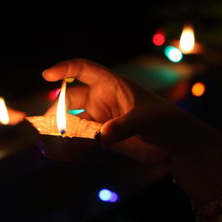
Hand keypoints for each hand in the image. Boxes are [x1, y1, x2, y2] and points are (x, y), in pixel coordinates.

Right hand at [43, 58, 221, 203]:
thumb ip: (122, 127)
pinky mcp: (103, 138)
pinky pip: (81, 139)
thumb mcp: (145, 120)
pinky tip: (64, 152)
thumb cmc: (165, 121)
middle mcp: (103, 100)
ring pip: (73, 121)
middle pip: (71, 99)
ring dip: (61, 129)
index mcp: (112, 85)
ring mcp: (101, 119)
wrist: (176, 145)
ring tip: (49, 140)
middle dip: (56, 108)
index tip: (47, 75)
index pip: (84, 70)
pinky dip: (71, 144)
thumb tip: (100, 137)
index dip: (64, 69)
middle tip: (45, 124)